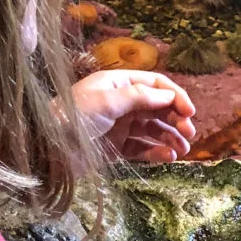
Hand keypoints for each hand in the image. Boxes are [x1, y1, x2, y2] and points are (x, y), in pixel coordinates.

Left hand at [71, 71, 195, 162]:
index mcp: (119, 84)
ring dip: (170, 137)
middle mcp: (123, 102)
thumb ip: (138, 97)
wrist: (51, 148)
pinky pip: (143, 148)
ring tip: (182, 150)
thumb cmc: (74, 118)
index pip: (154, 85)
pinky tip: (168, 157)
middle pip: (158, 107)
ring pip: (154, 129)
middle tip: (189, 134)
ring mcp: (121, 126)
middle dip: (176, 119)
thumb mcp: (106, 101)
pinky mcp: (119, 147)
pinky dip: (157, 152)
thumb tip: (168, 97)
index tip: (190, 112)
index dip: (175, 96)